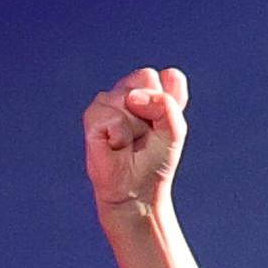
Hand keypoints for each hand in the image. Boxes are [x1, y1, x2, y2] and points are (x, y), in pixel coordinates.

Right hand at [83, 66, 188, 220]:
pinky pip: (111, 114)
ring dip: (135, 125)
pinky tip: (117, 145)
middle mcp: (130, 94)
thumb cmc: (155, 161)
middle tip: (147, 133)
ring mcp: (109, 103)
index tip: (165, 125)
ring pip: (126, 95)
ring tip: (130, 142)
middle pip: (145, 76)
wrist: (137, 190)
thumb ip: (165, 103)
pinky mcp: (93, 118)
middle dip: (152, 109)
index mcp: (153, 94)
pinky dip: (119, 134)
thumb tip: (131, 96)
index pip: (169, 77)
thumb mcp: (174, 129)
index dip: (171, 99)